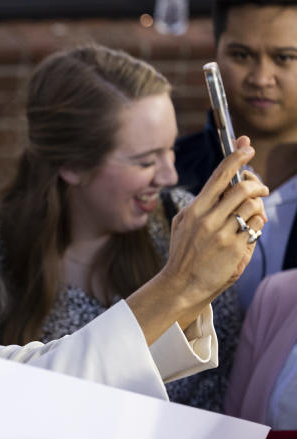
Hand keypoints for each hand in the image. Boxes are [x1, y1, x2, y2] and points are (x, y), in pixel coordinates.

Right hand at [161, 136, 267, 309]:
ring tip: (252, 216)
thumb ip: (202, 203)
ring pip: (253, 207)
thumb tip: (227, 182)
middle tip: (261, 189)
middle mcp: (208, 220)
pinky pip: (257, 226)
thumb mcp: (183, 224)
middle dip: (257, 185)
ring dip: (257, 208)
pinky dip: (257, 225)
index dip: (236, 157)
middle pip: (243, 189)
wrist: (181, 285)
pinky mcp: (235, 248)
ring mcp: (222, 234)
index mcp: (195, 210)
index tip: (247, 147)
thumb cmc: (183, 253)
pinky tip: (247, 232)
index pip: (219, 176)